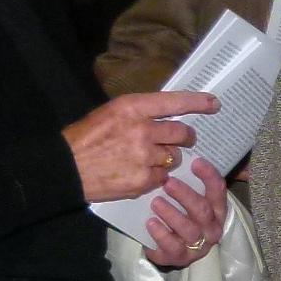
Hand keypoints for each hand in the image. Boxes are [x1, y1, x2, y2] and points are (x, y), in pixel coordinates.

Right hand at [64, 90, 215, 202]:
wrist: (66, 168)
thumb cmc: (85, 137)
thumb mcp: (110, 113)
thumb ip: (138, 113)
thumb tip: (164, 116)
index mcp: (132, 107)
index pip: (174, 102)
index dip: (197, 102)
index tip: (213, 104)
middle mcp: (142, 129)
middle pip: (181, 133)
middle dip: (185, 137)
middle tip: (183, 140)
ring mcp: (144, 156)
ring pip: (174, 157)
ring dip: (167, 158)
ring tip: (148, 158)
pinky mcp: (143, 179)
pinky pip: (162, 176)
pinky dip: (156, 176)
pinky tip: (139, 173)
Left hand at [143, 158, 227, 269]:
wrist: (169, 247)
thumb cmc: (180, 215)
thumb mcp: (186, 200)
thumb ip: (186, 184)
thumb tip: (173, 158)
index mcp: (216, 210)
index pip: (218, 191)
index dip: (209, 176)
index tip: (195, 162)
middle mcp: (211, 228)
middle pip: (202, 211)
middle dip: (186, 196)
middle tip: (168, 182)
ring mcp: (197, 245)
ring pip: (189, 229)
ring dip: (172, 214)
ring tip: (155, 202)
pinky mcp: (180, 258)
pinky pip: (173, 247)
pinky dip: (161, 234)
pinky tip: (150, 222)